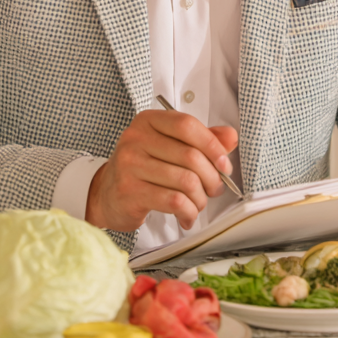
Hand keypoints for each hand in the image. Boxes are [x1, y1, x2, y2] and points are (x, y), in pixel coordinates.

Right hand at [85, 109, 237, 232]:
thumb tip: (230, 137)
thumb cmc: (143, 169)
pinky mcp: (130, 191)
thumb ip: (202, 139)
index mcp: (148, 121)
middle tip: (215, 189)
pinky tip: (186, 216)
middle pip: (190, 156)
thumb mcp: (170, 147)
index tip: (224, 164)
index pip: (187, 125)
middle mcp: (136, 138)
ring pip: (185, 181)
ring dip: (200, 198)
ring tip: (198, 204)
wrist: (108, 194)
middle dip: (212, 178)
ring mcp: (130, 164)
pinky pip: (174, 201)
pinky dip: (188, 212)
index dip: (212, 145)